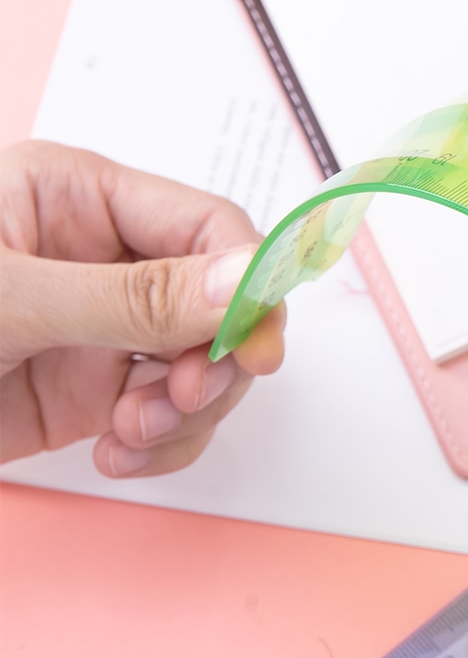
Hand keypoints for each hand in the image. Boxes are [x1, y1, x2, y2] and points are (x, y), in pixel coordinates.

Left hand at [0, 140, 284, 476]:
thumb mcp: (8, 300)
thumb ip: (132, 296)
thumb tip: (242, 283)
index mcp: (76, 198)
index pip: (207, 228)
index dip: (246, 286)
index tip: (254, 349)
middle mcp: (102, 262)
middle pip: (220, 307)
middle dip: (212, 364)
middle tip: (175, 399)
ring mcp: (100, 332)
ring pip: (203, 370)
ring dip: (185, 416)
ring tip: (130, 438)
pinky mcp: (91, 394)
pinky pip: (166, 420)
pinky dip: (160, 448)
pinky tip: (117, 458)